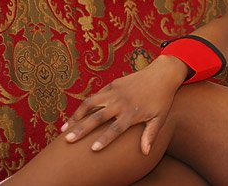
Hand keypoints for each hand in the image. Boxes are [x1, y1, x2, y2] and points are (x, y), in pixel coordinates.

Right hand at [61, 55, 186, 154]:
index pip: (115, 128)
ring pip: (91, 103)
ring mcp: (115, 92)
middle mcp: (121, 102)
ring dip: (76, 116)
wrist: (162, 75)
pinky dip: (85, 106)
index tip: (93, 149)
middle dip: (82, 129)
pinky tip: (76, 116)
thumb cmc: (162, 99)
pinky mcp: (113, 84)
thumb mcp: (160, 118)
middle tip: (68, 140)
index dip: (104, 139)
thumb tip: (145, 152)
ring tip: (64, 128)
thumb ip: (150, 134)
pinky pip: (96, 95)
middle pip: (98, 117)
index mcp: (132, 113)